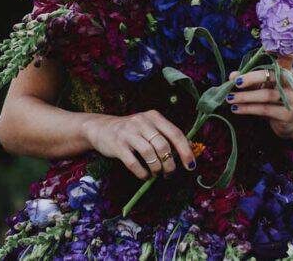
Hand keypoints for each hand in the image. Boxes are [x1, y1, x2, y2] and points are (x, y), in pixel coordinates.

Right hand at [81, 110, 196, 179]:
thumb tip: (188, 151)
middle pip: (163, 145)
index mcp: (154, 116)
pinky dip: (142, 172)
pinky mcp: (117, 145)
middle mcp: (142, 122)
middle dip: (170, 164)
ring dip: (156, 168)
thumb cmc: (132, 131)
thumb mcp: (149, 126)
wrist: (101, 128)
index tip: (190, 165)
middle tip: (169, 173)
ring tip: (156, 174)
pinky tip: (145, 175)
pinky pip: (133, 162)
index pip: (175, 133)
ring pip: (149, 154)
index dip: (185, 151)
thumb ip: (165, 135)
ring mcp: (129, 133)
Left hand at [226, 53, 292, 139]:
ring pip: (266, 95)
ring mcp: (292, 99)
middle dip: (251, 78)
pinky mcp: (287, 115)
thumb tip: (232, 76)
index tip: (269, 48)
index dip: (282, 52)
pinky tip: (236, 109)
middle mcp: (292, 83)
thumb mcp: (263, 87)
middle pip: (272, 76)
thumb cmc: (275, 101)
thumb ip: (249, 80)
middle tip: (235, 82)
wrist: (292, 123)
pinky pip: (265, 110)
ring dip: (245, 97)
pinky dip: (248, 109)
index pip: (287, 58)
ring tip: (230, 98)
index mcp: (288, 72)